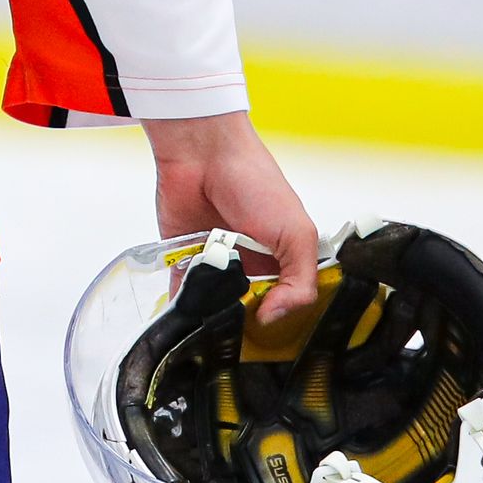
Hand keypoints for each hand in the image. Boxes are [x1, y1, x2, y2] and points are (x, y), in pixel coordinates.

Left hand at [145, 111, 319, 316]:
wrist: (203, 154)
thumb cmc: (256, 182)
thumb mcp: (296, 234)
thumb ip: (299, 280)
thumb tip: (274, 316)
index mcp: (281, 261)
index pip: (284, 303)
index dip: (278, 317)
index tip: (269, 327)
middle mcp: (249, 265)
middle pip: (248, 309)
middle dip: (242, 320)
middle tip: (236, 328)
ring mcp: (216, 264)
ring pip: (214, 305)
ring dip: (211, 315)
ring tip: (210, 320)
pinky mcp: (183, 260)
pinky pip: (182, 293)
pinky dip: (182, 308)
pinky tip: (185, 319)